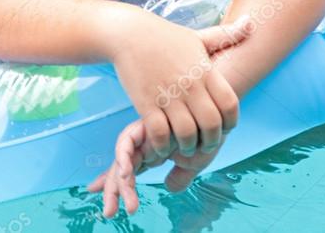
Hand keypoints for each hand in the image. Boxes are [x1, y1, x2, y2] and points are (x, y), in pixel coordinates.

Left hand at [87, 121, 225, 217]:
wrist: (216, 111)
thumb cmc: (206, 135)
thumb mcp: (193, 162)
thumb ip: (180, 176)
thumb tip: (169, 188)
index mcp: (151, 154)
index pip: (130, 173)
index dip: (117, 188)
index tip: (109, 206)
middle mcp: (144, 145)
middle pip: (120, 168)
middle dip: (114, 190)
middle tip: (109, 213)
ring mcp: (143, 134)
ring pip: (122, 159)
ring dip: (120, 180)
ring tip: (120, 200)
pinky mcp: (145, 124)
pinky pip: (128, 140)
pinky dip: (124, 155)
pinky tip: (125, 172)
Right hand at [109, 14, 248, 165]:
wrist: (128, 34)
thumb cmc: (164, 36)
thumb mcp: (198, 36)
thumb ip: (226, 35)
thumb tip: (252, 22)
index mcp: (205, 71)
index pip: (230, 105)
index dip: (231, 122)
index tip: (223, 128)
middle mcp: (189, 85)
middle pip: (210, 124)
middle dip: (210, 141)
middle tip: (204, 145)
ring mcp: (167, 95)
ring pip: (186, 132)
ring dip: (187, 146)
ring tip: (184, 147)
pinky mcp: (145, 102)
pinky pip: (159, 132)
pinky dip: (162, 145)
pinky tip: (162, 146)